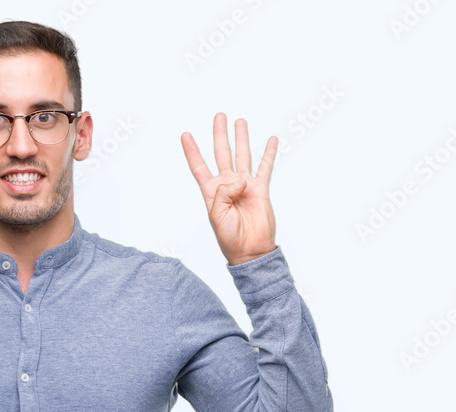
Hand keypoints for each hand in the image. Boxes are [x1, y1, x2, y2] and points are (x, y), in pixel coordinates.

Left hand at [180, 113, 276, 265]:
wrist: (250, 249)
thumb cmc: (230, 237)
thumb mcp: (217, 216)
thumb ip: (224, 194)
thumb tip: (239, 179)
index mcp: (211, 191)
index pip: (199, 166)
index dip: (192, 151)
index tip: (185, 134)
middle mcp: (227, 184)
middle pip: (222, 153)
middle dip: (220, 135)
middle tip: (219, 116)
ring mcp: (244, 185)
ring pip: (242, 155)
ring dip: (241, 138)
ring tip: (240, 121)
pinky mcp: (261, 189)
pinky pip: (265, 167)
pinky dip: (268, 153)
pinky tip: (270, 140)